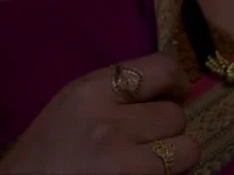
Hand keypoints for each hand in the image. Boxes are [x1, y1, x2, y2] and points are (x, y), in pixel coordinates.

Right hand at [0, 53, 200, 174]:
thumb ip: (115, 92)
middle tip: (149, 138)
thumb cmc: (46, 151)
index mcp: (91, 92)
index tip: (177, 93)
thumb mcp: (72, 103)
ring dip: (175, 157)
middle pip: (176, 115)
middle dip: (168, 128)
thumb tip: (168, 89)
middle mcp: (111, 125)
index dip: (177, 82)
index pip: (161, 69)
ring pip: (187, 150)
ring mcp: (125, 164)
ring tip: (151, 162)